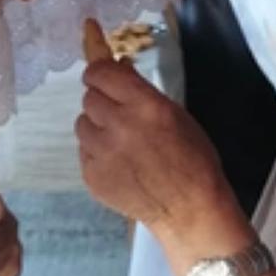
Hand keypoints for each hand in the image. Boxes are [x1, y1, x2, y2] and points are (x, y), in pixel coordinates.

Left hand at [76, 57, 245, 262]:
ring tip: (120, 141)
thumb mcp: (175, 113)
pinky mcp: (91, 176)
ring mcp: (101, 153)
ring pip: (82, 124)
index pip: (100, 73)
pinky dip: (97, 152)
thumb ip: (141, 90)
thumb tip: (117, 67)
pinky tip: (119, 163)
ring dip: (97, 126)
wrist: (189, 208)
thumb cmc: (192, 158)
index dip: (99, 73)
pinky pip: (84, 151)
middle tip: (120, 114)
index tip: (103, 77)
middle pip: (88, 97)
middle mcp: (118, 126)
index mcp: (144, 105)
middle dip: (102, 100)